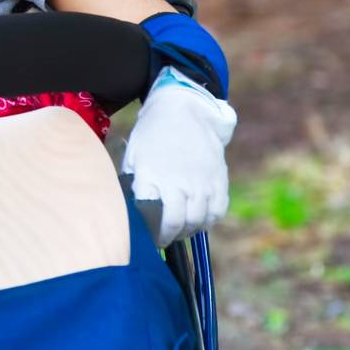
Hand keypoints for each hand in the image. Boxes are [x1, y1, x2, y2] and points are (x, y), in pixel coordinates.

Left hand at [121, 71, 237, 247]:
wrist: (184, 110)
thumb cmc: (152, 134)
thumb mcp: (133, 156)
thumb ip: (132, 184)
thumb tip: (130, 211)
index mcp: (151, 176)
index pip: (150, 217)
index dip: (148, 232)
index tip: (146, 238)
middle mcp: (178, 182)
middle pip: (176, 224)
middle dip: (167, 236)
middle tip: (162, 238)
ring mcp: (201, 182)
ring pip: (197, 221)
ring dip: (187, 231)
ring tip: (178, 230)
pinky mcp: (219, 181)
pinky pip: (217, 212)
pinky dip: (207, 221)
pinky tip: (197, 219)